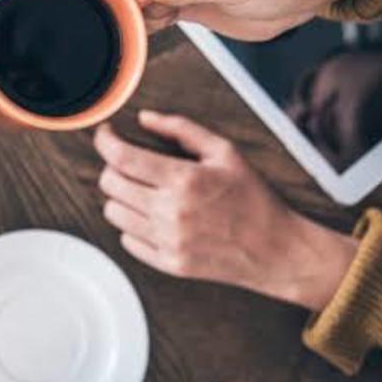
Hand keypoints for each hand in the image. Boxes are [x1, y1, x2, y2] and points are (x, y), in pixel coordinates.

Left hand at [94, 110, 357, 310]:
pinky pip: (127, 240)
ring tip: (144, 191)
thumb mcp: (224, 152)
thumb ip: (181, 129)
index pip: (121, 157)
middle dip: (113, 167)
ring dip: (121, 197)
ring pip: (113, 212)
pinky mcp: (169, 264)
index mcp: (184, 180)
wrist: (277, 250)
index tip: (106, 134)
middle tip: (129, 163)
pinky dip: (133, 226)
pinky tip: (153, 217)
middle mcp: (171, 212)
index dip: (105, 140)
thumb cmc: (252, 197)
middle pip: (109, 184)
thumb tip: (144, 118)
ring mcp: (168, 241)